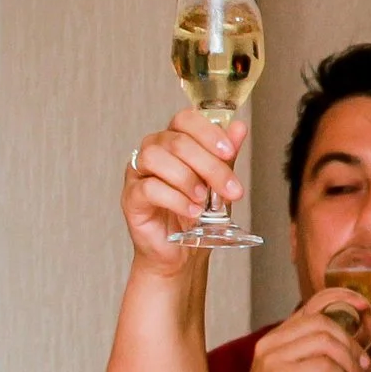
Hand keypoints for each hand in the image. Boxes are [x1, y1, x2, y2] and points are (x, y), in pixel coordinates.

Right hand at [124, 109, 246, 275]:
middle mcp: (153, 151)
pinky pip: (149, 188)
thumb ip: (226, 156)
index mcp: (173, 141)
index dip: (208, 132)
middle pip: (176, 141)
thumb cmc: (197, 213)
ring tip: (203, 200)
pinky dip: (176, 199)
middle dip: (209, 165)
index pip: (184, 119)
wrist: (182, 252)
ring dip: (187, 179)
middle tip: (230, 190)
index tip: (229, 151)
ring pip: (156, 158)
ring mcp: (138, 173)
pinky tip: (192, 211)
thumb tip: (239, 128)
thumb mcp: (218, 182)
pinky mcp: (130, 197)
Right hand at [225, 290, 370, 371]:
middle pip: (322, 322)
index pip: (309, 307)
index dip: (338, 300)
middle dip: (351, 345)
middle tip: (363, 370)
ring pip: (326, 342)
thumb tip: (357, 352)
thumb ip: (324, 360)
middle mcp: (271, 343)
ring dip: (349, 364)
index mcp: (277, 340)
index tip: (362, 307)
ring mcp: (273, 358)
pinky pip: (323, 365)